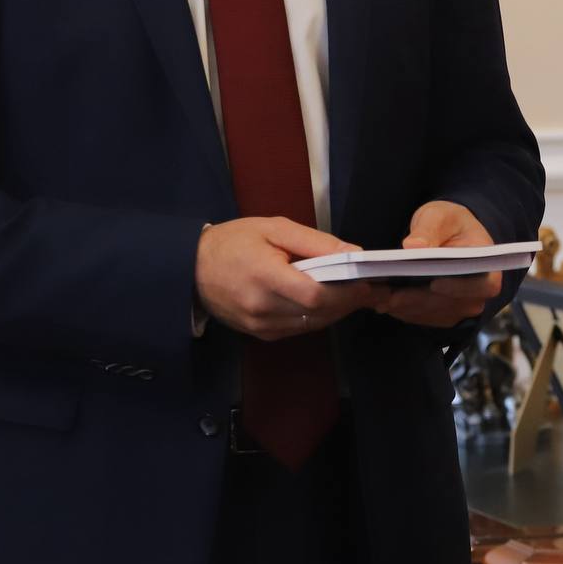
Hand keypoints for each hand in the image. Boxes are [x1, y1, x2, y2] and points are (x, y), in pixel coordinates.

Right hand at [194, 217, 386, 340]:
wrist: (190, 268)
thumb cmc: (232, 242)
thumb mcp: (274, 228)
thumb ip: (315, 242)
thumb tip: (353, 252)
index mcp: (266, 278)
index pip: (316, 295)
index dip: (347, 293)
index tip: (368, 283)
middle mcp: (263, 308)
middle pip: (319, 313)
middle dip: (349, 302)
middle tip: (372, 290)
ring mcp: (260, 325)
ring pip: (312, 325)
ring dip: (336, 311)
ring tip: (355, 294)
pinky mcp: (260, 334)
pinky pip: (298, 329)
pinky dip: (316, 317)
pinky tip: (327, 302)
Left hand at [379, 200, 502, 328]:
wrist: (447, 235)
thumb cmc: (449, 223)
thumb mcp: (439, 216)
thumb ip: (428, 229)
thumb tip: (413, 246)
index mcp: (487, 269)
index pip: (481, 285)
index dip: (459, 288)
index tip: (434, 283)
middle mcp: (477, 295)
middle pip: (450, 304)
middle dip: (418, 299)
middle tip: (389, 294)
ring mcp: (459, 309)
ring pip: (431, 313)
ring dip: (404, 306)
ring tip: (378, 296)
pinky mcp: (440, 315)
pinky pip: (420, 317)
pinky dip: (401, 309)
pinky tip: (382, 299)